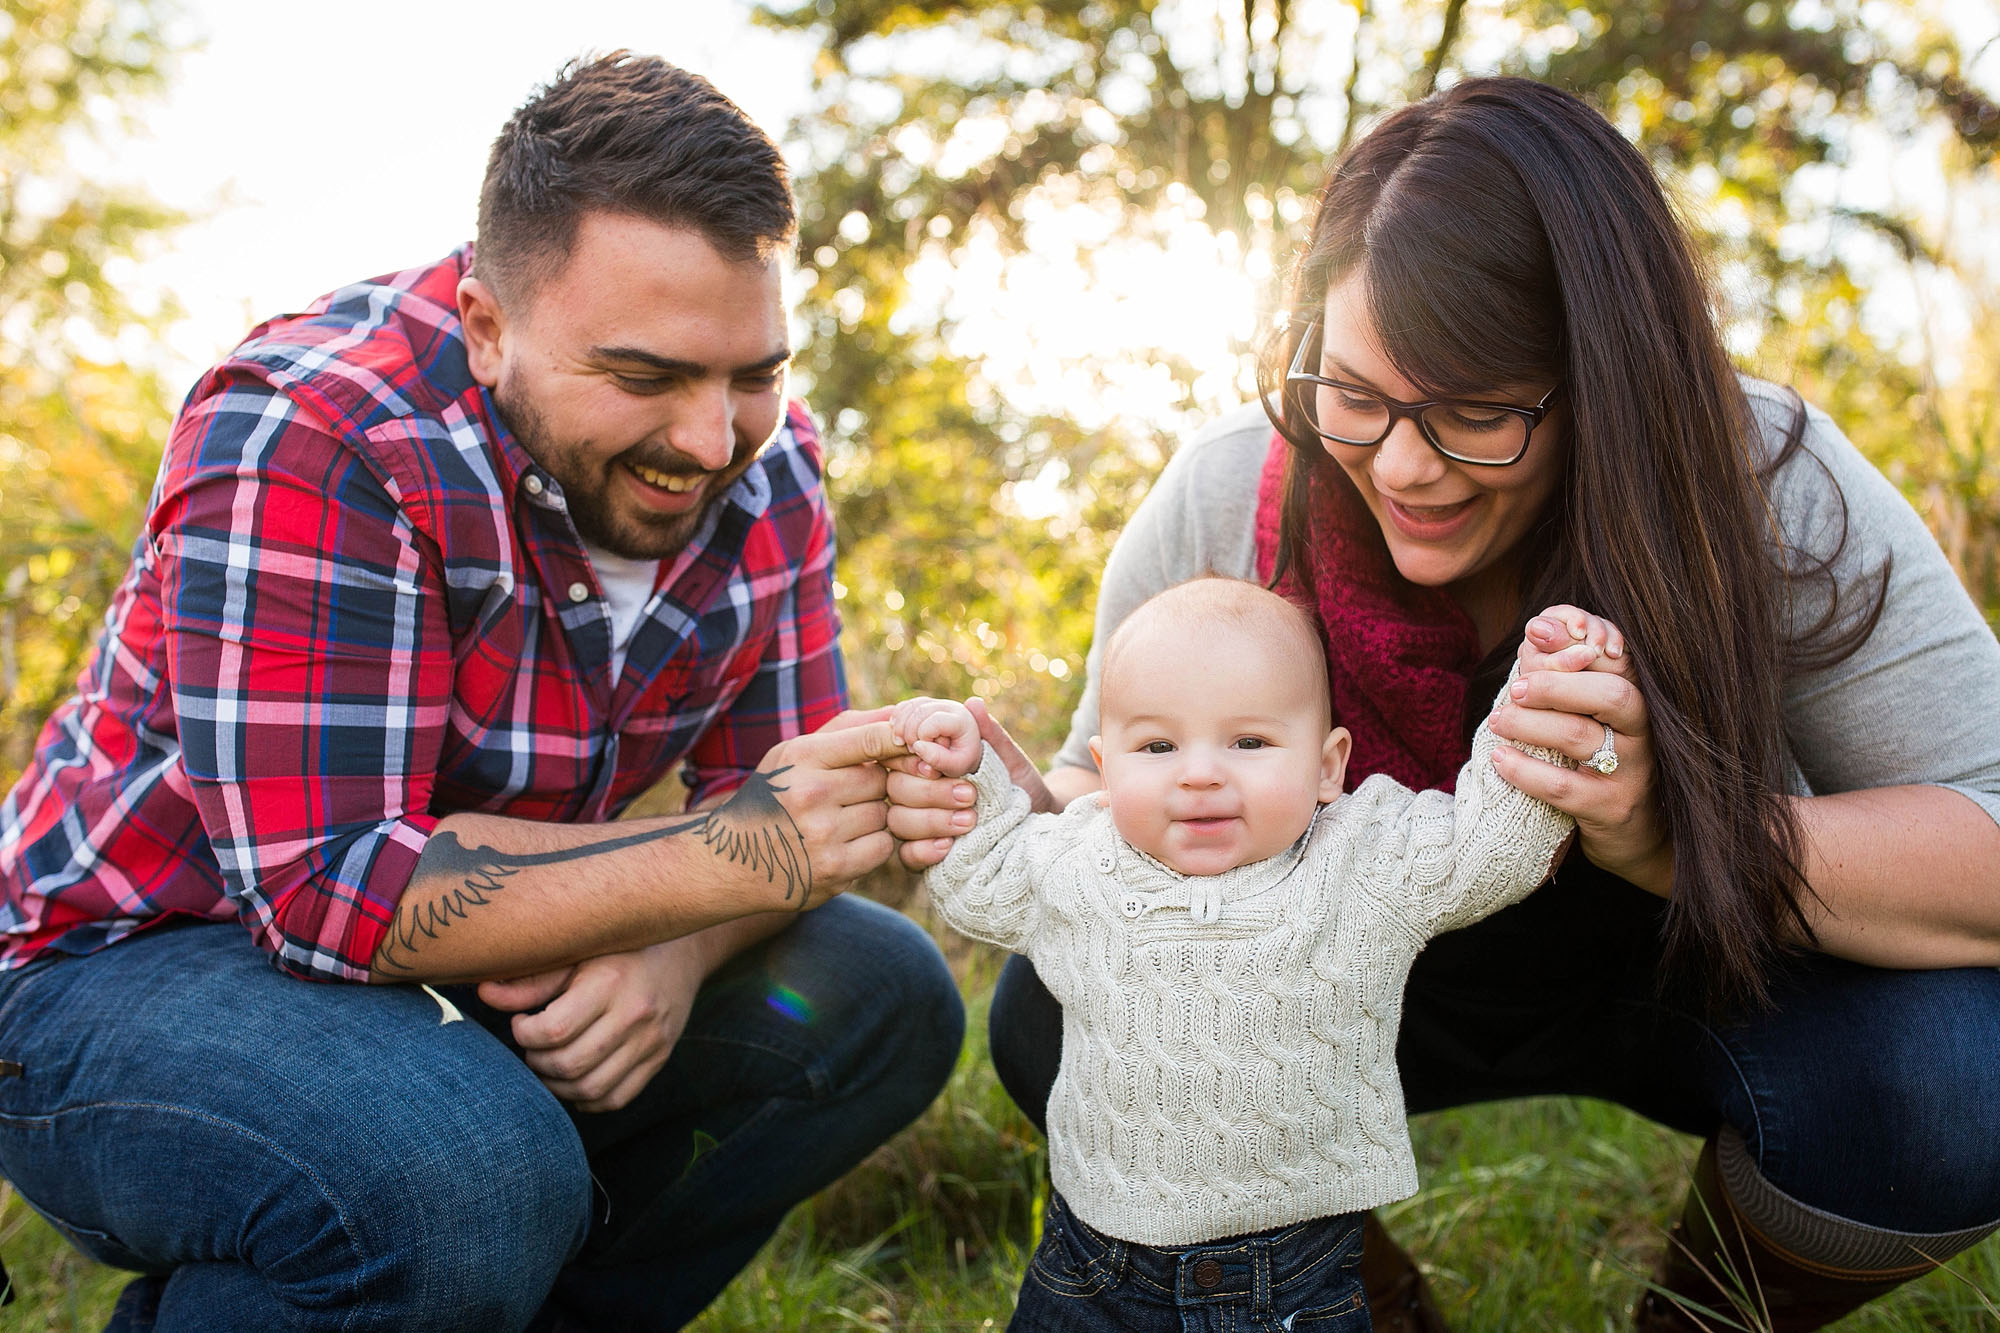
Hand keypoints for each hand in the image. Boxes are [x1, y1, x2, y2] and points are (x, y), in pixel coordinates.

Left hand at [477, 938, 703, 1111]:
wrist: (683, 953)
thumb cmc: (618, 950)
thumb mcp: (577, 954)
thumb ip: (532, 980)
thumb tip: (483, 994)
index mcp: (610, 982)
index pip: (554, 1030)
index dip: (525, 1034)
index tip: (522, 1023)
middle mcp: (634, 1014)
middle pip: (570, 1064)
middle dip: (537, 1062)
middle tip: (531, 1046)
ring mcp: (651, 1041)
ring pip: (591, 1089)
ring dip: (557, 1086)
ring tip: (547, 1064)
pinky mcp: (659, 1059)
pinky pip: (617, 1098)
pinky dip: (587, 1099)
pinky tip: (574, 1079)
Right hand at [749, 708, 913, 906]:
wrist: (730, 860)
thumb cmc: (772, 796)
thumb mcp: (795, 753)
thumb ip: (849, 730)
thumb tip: (903, 712)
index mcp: (802, 757)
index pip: (871, 740)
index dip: (900, 742)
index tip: (915, 747)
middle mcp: (811, 794)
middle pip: (882, 781)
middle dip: (878, 786)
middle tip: (858, 793)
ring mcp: (822, 835)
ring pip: (885, 815)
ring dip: (876, 817)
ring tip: (846, 819)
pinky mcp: (834, 871)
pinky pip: (882, 848)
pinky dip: (873, 845)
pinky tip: (848, 843)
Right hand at [886, 697, 1053, 868]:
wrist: (1036, 817)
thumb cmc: (1017, 781)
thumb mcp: (1007, 757)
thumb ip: (989, 734)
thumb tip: (973, 704)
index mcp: (927, 759)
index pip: (898, 753)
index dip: (910, 758)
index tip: (936, 762)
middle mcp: (915, 788)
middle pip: (894, 787)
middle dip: (929, 791)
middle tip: (969, 794)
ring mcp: (916, 822)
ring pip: (898, 820)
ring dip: (931, 819)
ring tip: (970, 820)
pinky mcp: (924, 852)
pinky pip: (907, 855)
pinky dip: (924, 850)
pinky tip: (947, 847)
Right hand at [890, 697, 981, 776]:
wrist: (964, 751)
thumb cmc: (960, 760)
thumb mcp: (956, 766)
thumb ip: (939, 759)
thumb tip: (917, 747)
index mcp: (961, 719)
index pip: (934, 721)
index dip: (922, 736)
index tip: (918, 752)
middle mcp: (949, 706)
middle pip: (920, 710)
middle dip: (909, 732)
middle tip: (909, 750)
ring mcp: (936, 703)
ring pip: (911, 706)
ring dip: (900, 726)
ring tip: (900, 743)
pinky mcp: (925, 704)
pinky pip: (905, 705)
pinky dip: (897, 718)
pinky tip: (897, 734)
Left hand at [1488, 605, 1671, 894]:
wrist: (1635, 832)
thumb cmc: (1599, 758)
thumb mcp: (1588, 714)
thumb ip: (1566, 671)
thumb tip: (1536, 628)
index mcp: (1637, 697)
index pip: (1615, 659)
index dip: (1578, 639)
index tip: (1537, 630)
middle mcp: (1643, 730)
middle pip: (1612, 693)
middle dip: (1559, 683)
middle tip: (1515, 687)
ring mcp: (1632, 771)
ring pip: (1581, 737)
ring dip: (1532, 724)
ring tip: (1499, 720)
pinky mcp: (1611, 808)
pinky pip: (1565, 787)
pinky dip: (1526, 772)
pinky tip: (1500, 760)